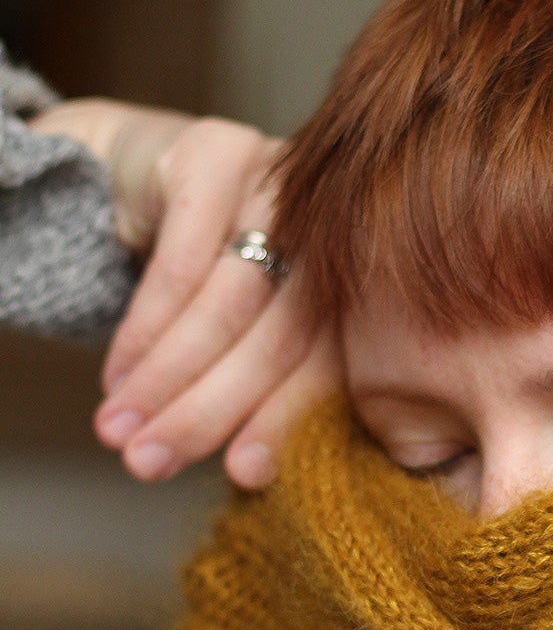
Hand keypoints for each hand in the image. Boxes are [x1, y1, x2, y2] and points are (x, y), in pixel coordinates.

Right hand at [31, 100, 341, 486]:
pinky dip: (143, 330)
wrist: (145, 172)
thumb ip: (263, 386)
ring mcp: (281, 187)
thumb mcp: (244, 331)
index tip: (243, 477)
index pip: (329, 366)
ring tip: (119, 429)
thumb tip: (250, 475)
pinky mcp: (219, 153)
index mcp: (357, 284)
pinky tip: (117, 374)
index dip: (285, 425)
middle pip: (280, 339)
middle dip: (209, 412)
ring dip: (165, 380)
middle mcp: (332, 232)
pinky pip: (180, 262)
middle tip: (150, 463)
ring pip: (228, 306)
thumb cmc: (209, 274)